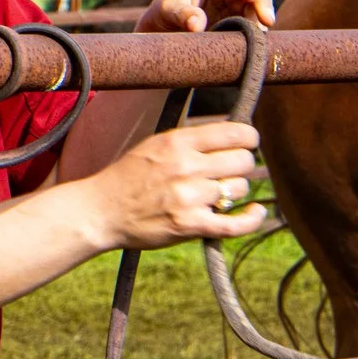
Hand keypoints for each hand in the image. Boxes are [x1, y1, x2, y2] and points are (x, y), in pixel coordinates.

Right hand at [77, 121, 270, 250]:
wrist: (100, 211)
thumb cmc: (128, 177)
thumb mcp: (154, 145)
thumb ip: (190, 141)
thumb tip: (233, 137)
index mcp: (177, 142)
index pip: (234, 133)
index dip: (248, 139)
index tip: (247, 145)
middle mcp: (186, 166)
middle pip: (243, 161)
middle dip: (242, 166)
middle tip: (230, 172)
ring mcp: (189, 197)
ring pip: (240, 189)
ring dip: (234, 193)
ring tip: (217, 195)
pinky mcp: (191, 225)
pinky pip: (237, 223)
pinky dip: (253, 219)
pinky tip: (257, 213)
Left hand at [138, 0, 274, 33]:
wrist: (169, 24)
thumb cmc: (166, 11)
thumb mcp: (167, 11)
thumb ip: (181, 14)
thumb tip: (196, 24)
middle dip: (262, 1)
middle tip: (267, 21)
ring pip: (260, 3)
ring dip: (263, 18)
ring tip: (260, 35)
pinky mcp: (243, 13)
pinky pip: (257, 19)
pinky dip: (259, 28)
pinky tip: (259, 41)